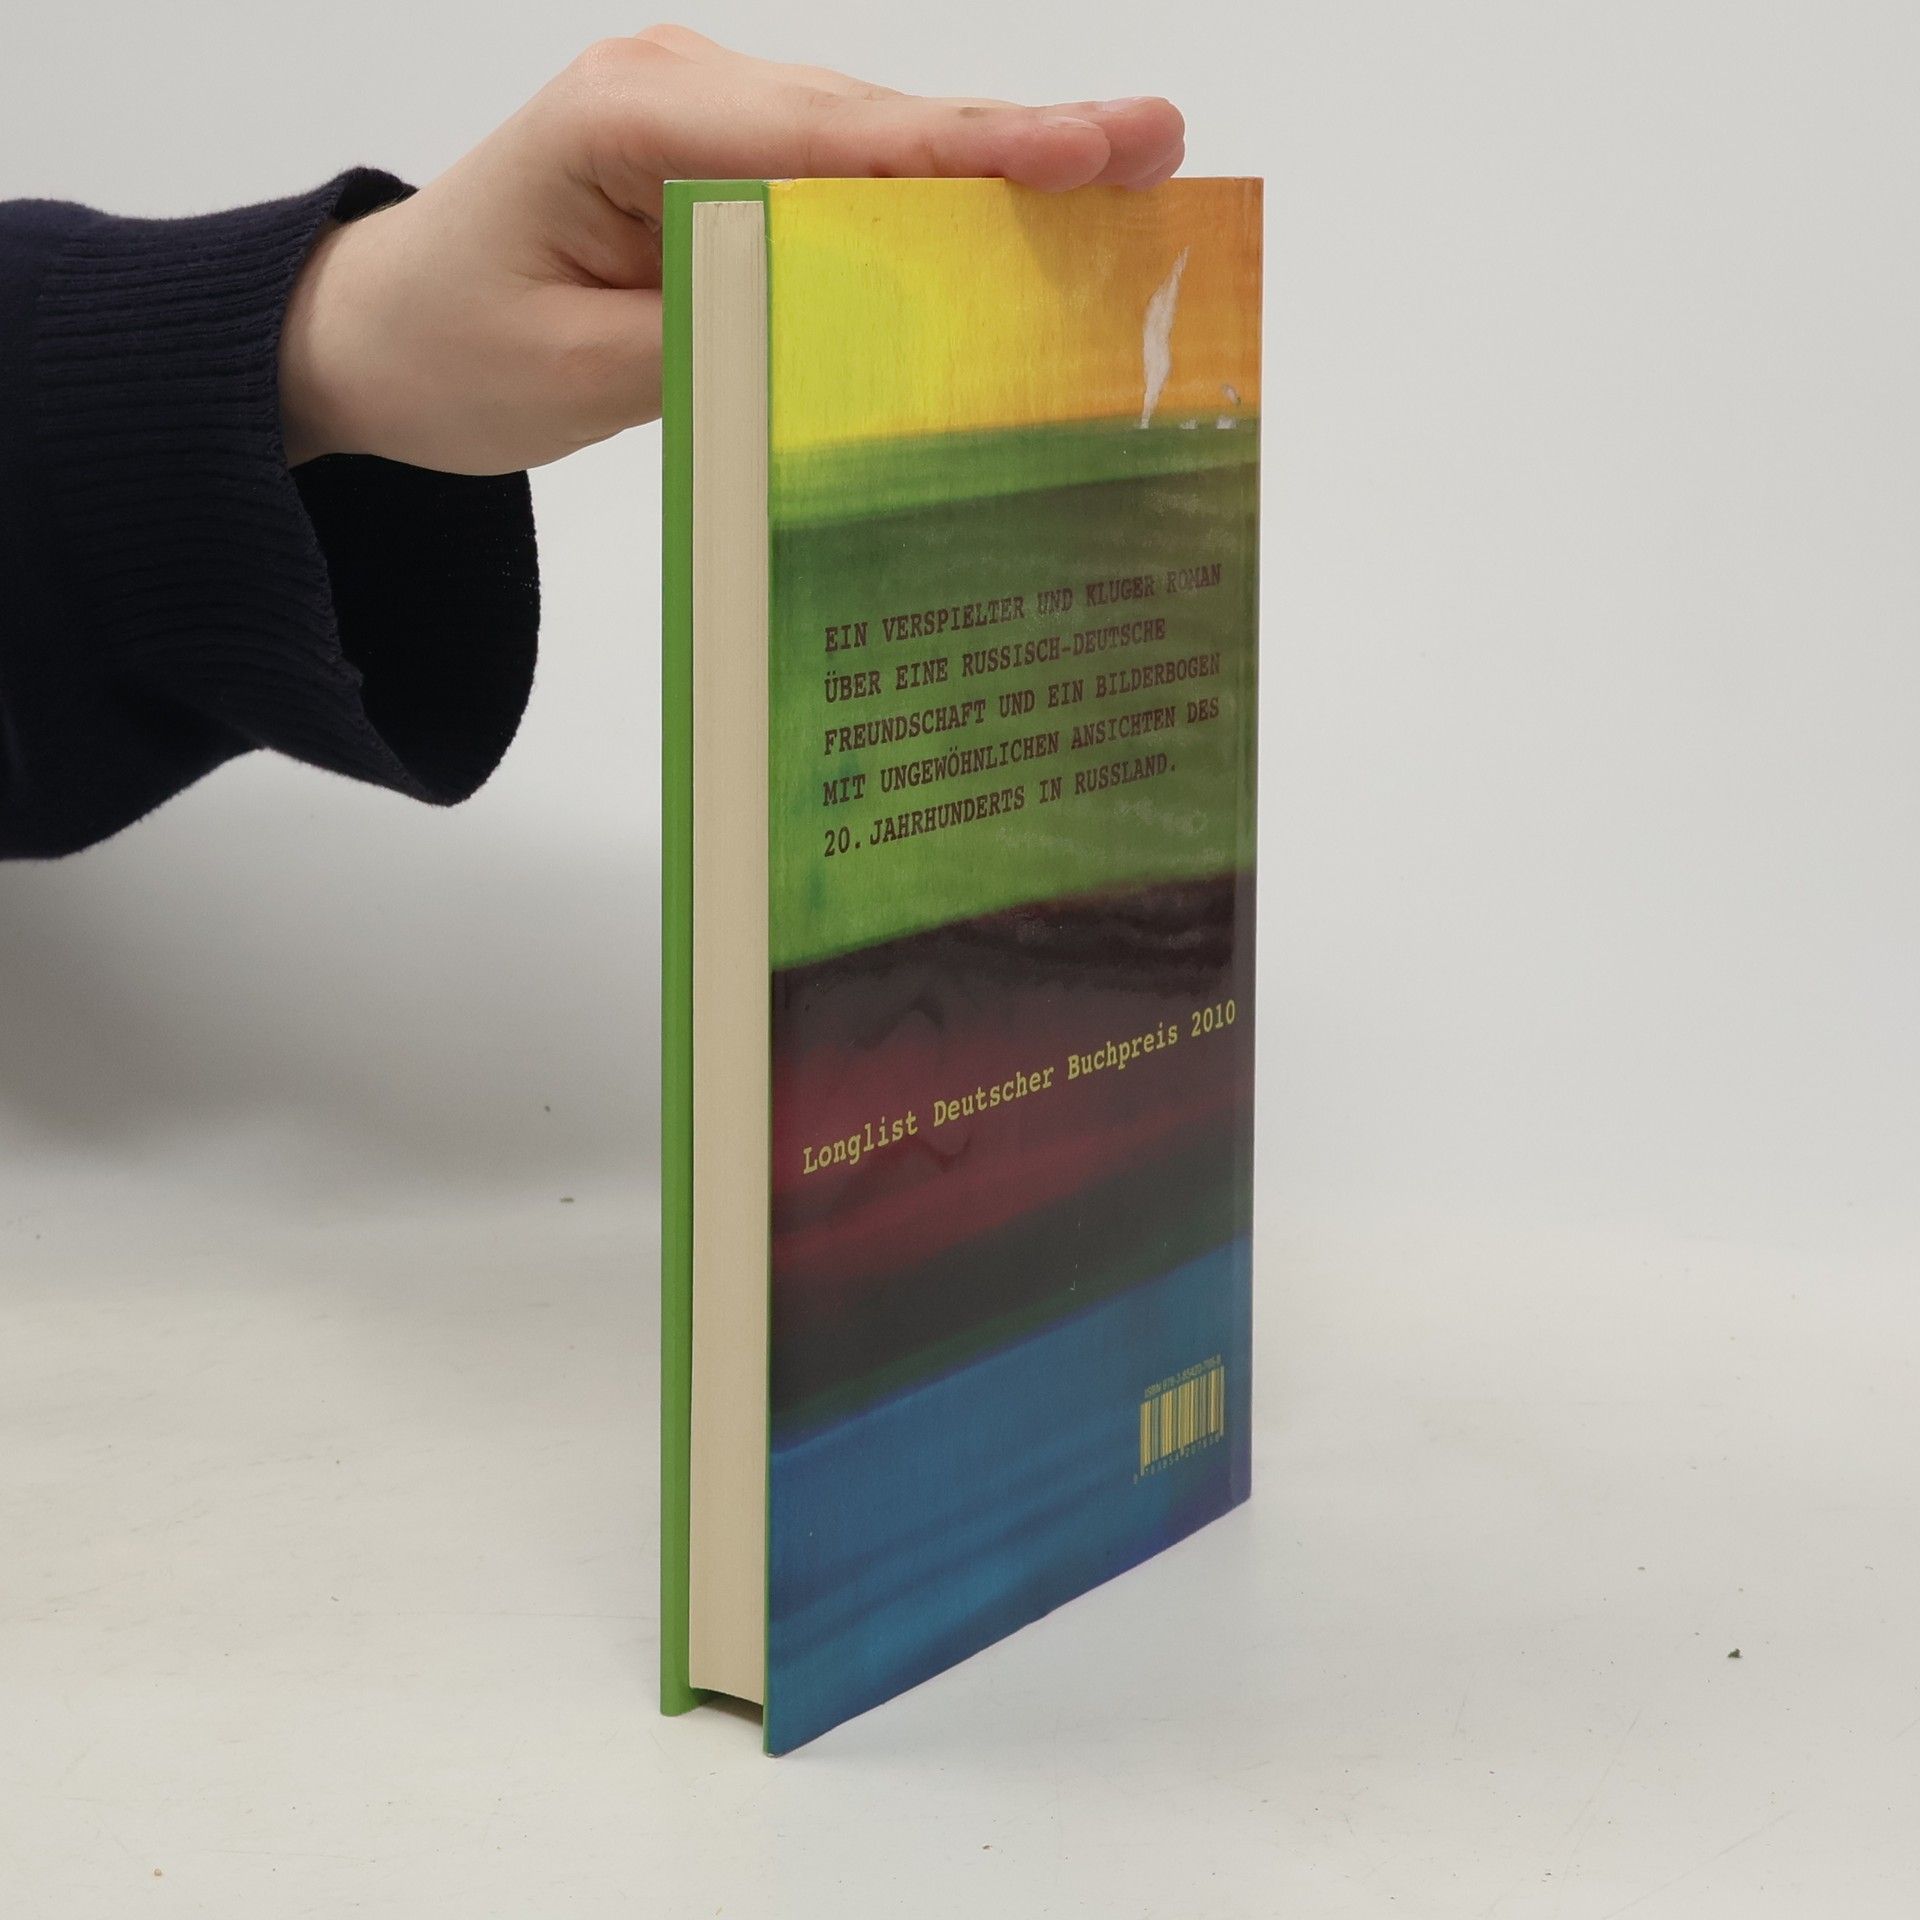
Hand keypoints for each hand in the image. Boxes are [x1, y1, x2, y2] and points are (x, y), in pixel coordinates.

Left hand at [279, 27, 1184, 473]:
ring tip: (1119, 183)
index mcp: (633, 118)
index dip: (975, 151)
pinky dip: (928, 209)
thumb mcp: (577, 372)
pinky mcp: (720, 167)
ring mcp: (706, 120)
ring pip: (873, 148)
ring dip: (990, 174)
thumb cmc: (452, 345)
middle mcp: (682, 91)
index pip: (835, 140)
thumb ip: (715, 345)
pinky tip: (1013, 226)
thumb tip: (848, 338)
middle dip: (1019, 147)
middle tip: (1155, 150)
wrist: (378, 332)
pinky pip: (842, 184)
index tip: (1094, 150)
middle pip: (877, 126)